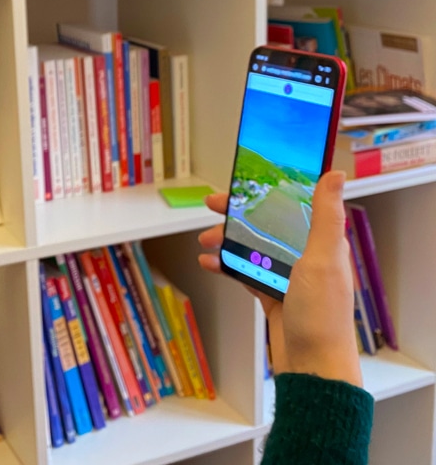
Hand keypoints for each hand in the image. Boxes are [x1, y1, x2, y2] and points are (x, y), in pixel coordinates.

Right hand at [197, 171, 361, 386]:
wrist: (311, 365)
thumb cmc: (320, 314)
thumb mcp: (321, 259)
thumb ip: (325, 217)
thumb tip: (335, 175)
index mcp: (322, 243)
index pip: (292, 204)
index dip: (266, 189)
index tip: (241, 181)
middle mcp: (305, 256)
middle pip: (267, 223)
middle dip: (238, 214)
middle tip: (211, 206)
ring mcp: (287, 276)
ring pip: (251, 246)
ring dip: (227, 240)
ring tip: (205, 241)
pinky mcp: (272, 294)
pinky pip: (244, 271)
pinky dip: (225, 265)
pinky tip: (209, 263)